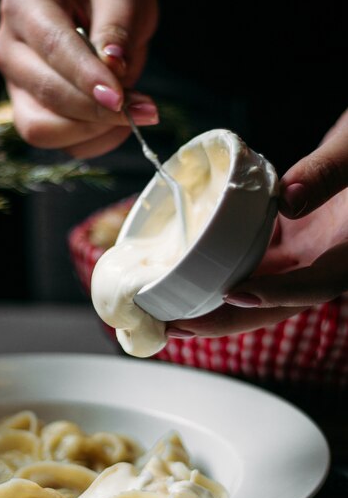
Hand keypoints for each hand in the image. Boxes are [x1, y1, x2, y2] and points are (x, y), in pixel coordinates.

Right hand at [0, 0, 158, 157]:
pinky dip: (95, 142)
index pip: (54, 50)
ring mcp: (16, 89)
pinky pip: (62, 145)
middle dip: (97, 110)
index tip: (120, 98)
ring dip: (94, 131)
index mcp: (24, 8)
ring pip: (45, 130)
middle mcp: (9, 50)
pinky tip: (117, 122)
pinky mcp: (31, 117)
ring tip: (132, 114)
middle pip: (48, 94)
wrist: (96, 12)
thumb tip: (113, 67)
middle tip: (144, 110)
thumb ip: (117, 28)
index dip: (87, 79)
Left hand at [167, 108, 347, 337]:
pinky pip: (247, 261)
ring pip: (255, 286)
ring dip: (213, 301)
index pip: (313, 286)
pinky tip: (182, 271)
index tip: (235, 295)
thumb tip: (288, 200)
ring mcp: (300, 255)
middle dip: (224, 319)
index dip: (275, 295)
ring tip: (168, 309)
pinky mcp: (282, 241)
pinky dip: (216, 268)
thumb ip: (329, 173)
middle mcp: (321, 263)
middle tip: (176, 325)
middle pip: (272, 303)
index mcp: (347, 255)